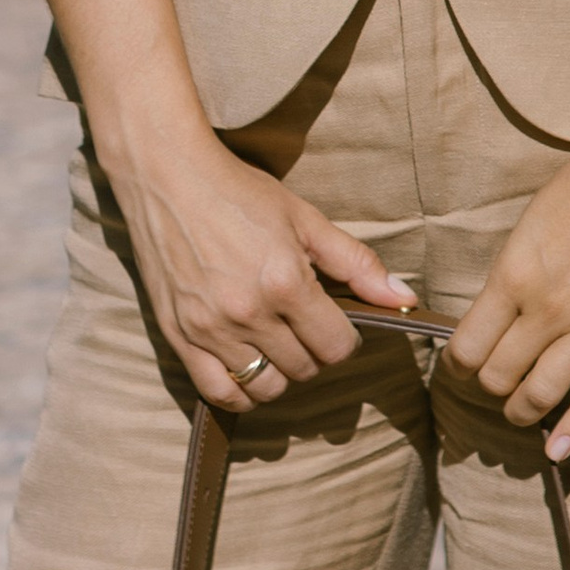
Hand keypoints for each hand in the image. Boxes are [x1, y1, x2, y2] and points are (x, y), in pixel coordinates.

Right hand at [108, 124, 412, 411]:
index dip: (344, 338)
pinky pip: (219, 394)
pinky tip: (246, 364)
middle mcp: (249, 313)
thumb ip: (356, 263)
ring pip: (265, 387)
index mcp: (285, 281)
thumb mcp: (304, 218)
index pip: (336, 347)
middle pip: (304, 369)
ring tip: (275, 341)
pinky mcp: (179, 337)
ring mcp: (210, 329)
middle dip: (313, 351)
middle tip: (303, 323)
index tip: (334, 321)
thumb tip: (402, 298)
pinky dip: (240, 391)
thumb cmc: (239, 191)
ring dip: (279, 372)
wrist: (167, 176)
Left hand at [445, 91, 569, 456]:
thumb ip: (510, 275)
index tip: (461, 366)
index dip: (457, 366)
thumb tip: (492, 316)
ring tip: (519, 411)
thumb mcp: (528, 225)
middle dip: (489, 388)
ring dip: (521, 412)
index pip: (467, 348)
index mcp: (514, 276)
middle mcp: (547, 309)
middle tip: (493, 383)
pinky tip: (558, 451)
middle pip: (499, 378)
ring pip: (541, 395)